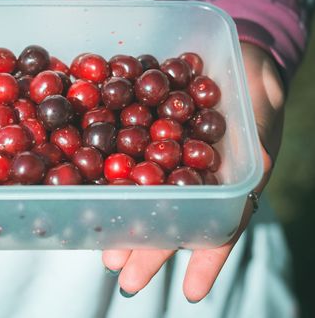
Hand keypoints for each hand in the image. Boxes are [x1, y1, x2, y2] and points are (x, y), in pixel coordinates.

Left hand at [101, 42, 283, 300]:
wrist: (233, 58)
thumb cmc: (255, 90)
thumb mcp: (261, 116)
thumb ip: (257, 144)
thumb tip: (259, 168)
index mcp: (224, 185)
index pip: (217, 227)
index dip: (205, 260)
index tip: (191, 291)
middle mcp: (192, 180)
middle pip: (170, 220)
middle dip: (148, 250)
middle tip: (123, 272)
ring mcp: (167, 163)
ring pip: (144, 199)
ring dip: (125, 225)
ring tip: (106, 251)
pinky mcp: (145, 137)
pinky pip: (123, 155)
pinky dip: (106, 173)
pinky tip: (88, 188)